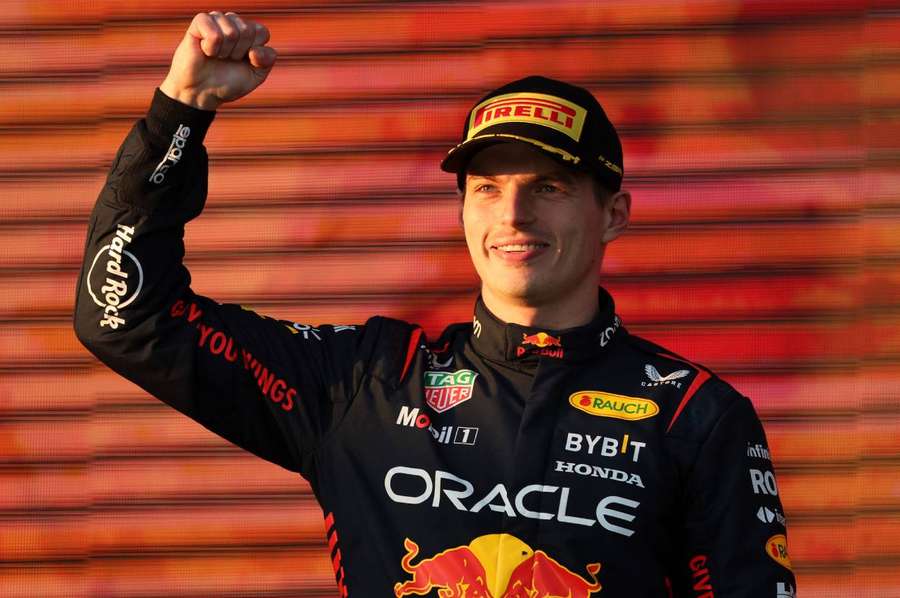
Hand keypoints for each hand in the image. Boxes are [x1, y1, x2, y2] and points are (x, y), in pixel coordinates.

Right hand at [159, 11, 276, 110]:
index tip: (245, 61)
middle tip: (227, 59)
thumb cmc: (229, 82)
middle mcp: (234, 22)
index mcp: (250, 32)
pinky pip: (214, 34)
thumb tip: (254, 50)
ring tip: (216, 55)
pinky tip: (205, 50)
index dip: (256, 53)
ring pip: (231, 32)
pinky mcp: (200, 21)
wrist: (202, 92)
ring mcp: (217, 19)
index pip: (262, 33)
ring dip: (224, 52)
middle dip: (238, 52)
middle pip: (247, 31)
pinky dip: (211, 48)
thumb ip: (267, 60)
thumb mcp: (256, 75)